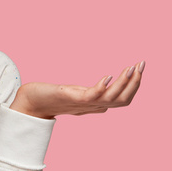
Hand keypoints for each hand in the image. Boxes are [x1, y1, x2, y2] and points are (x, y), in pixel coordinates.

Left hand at [9, 61, 144, 118]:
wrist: (29, 102)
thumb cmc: (50, 97)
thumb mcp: (76, 94)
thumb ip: (90, 92)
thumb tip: (104, 86)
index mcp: (95, 104)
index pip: (123, 100)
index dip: (134, 86)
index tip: (140, 68)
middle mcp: (92, 106)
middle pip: (123, 100)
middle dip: (135, 83)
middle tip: (142, 64)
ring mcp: (82, 104)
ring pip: (112, 99)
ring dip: (125, 83)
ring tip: (132, 67)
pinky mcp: (71, 99)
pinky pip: (92, 96)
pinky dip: (103, 87)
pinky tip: (108, 76)